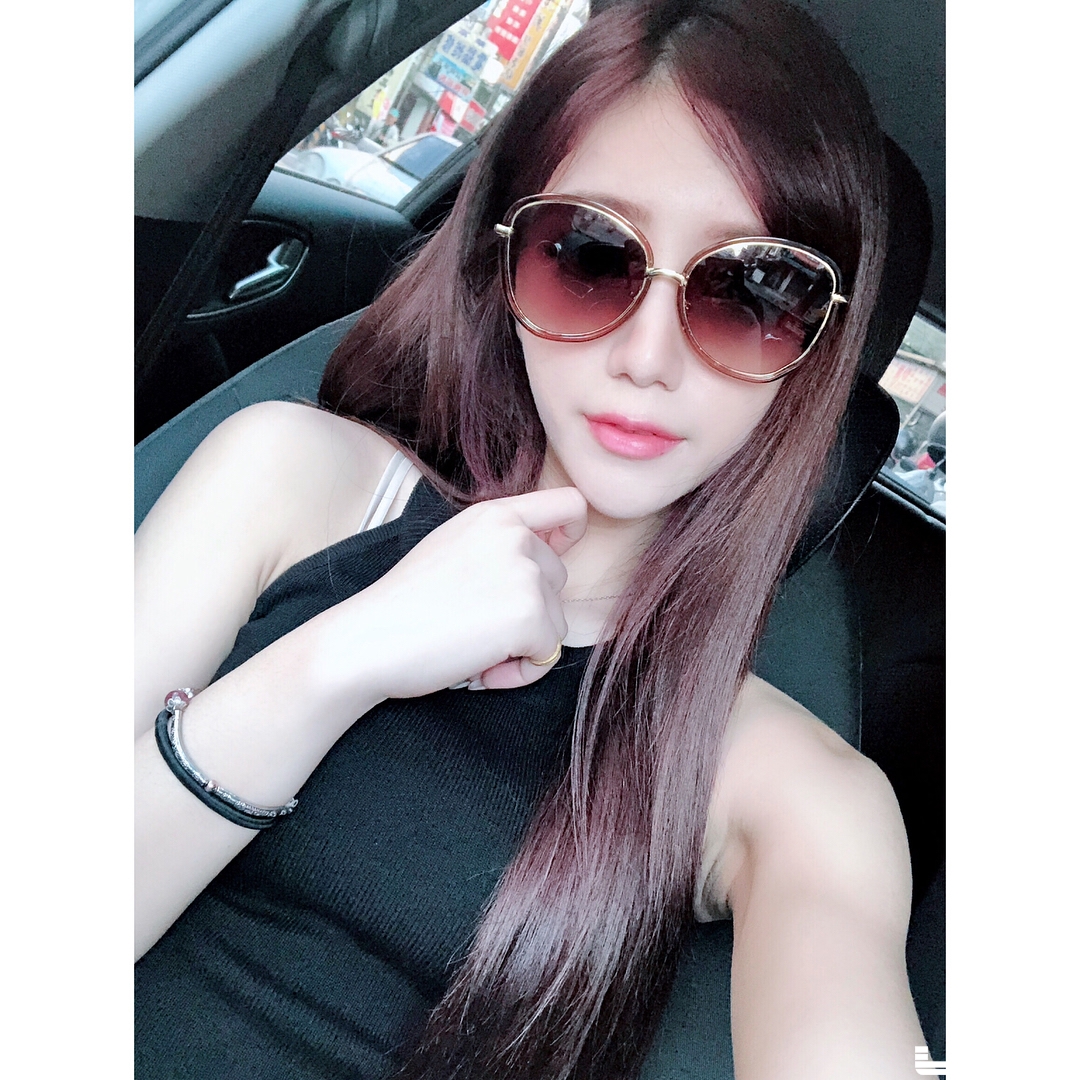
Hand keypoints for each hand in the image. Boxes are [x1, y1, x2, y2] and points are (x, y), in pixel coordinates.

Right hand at [319, 487, 587, 699]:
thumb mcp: (453, 549)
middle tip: (478, 628)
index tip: (552, 560)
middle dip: (529, 610)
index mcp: (495, 514)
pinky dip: (519, 672)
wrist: (369, 639)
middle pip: (561, 578)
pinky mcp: (530, 615)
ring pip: (556, 621)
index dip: (570, 536)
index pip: (570, 505)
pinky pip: (547, 655)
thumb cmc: (403, 605)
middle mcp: (516, 536)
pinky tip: (480, 668)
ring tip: (472, 649)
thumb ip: (498, 545)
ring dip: (522, 645)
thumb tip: (545, 560)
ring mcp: (526, 574)